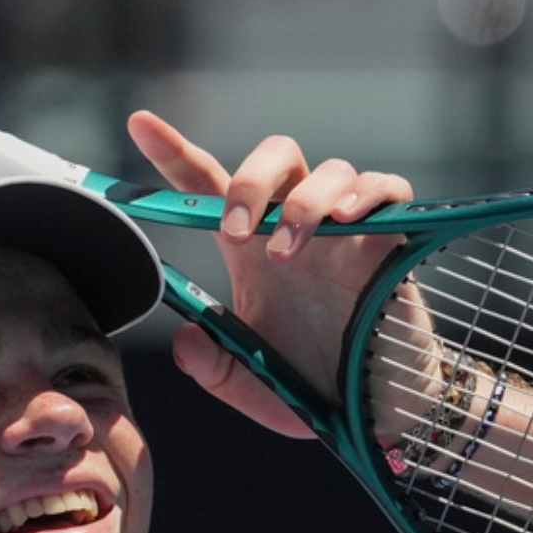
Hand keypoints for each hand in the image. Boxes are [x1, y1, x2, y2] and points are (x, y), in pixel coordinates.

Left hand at [126, 111, 411, 437]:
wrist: (373, 407)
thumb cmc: (311, 385)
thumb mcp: (249, 384)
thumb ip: (210, 368)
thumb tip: (184, 339)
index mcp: (253, 248)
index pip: (210, 185)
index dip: (175, 151)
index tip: (140, 125)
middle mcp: (297, 226)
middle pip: (276, 156)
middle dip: (249, 181)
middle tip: (236, 235)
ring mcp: (346, 229)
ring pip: (329, 170)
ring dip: (302, 205)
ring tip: (288, 254)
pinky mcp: (391, 239)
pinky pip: (389, 189)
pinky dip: (369, 193)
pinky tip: (347, 222)